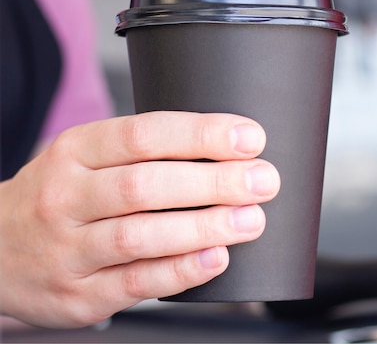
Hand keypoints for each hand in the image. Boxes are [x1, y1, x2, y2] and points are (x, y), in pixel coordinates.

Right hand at [0, 111, 279, 327]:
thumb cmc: (62, 199)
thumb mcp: (86, 160)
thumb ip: (144, 154)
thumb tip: (227, 152)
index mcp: (74, 152)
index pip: (143, 134)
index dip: (201, 134)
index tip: (249, 137)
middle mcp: (66, 197)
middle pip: (145, 185)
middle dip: (214, 181)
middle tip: (263, 180)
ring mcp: (68, 249)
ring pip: (141, 235)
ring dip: (204, 227)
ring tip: (251, 220)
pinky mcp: (78, 294)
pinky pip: (136, 282)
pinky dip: (181, 270)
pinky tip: (217, 258)